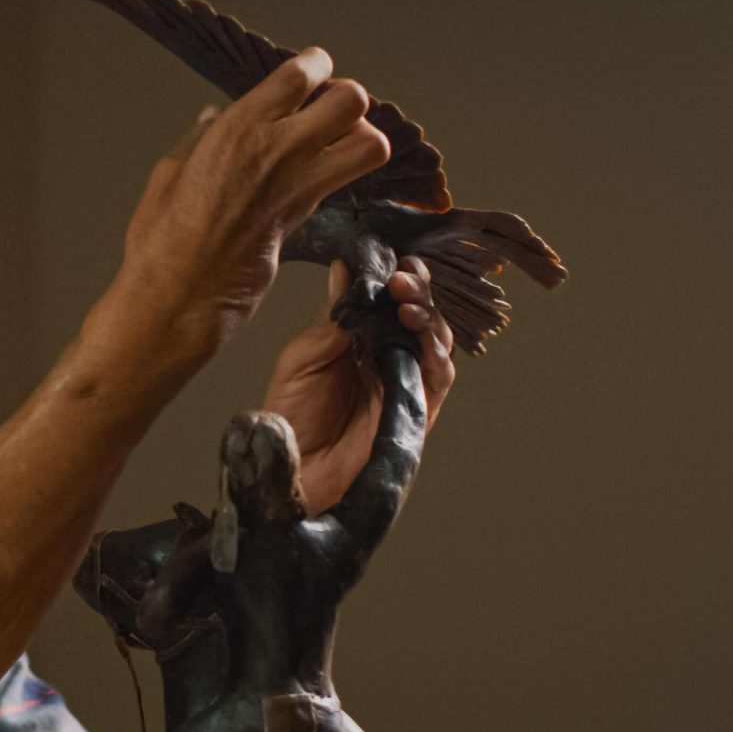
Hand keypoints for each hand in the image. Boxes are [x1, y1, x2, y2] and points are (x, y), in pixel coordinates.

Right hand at [89, 48, 393, 364]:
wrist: (179, 294)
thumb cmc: (163, 239)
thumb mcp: (170, 172)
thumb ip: (199, 139)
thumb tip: (213, 117)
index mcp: (239, 127)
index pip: (302, 73)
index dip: (315, 65)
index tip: (313, 70)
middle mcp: (278, 149)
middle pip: (351, 100)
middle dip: (346, 99)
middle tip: (328, 109)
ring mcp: (301, 184)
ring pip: (368, 143)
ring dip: (361, 137)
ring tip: (338, 143)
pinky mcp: (309, 217)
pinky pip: (347, 179)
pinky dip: (347, 170)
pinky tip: (323, 174)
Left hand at [261, 257, 456, 513]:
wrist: (294, 471)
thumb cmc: (292, 417)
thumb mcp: (302, 358)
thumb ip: (330, 318)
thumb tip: (345, 269)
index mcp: (359, 339)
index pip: (388, 299)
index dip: (396, 277)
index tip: (392, 260)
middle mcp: (387, 356)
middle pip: (419, 313)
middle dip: (417, 290)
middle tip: (404, 276)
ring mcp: (404, 382)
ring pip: (435, 339)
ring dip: (429, 315)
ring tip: (407, 299)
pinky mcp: (417, 409)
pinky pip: (440, 376)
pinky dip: (437, 352)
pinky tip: (421, 334)